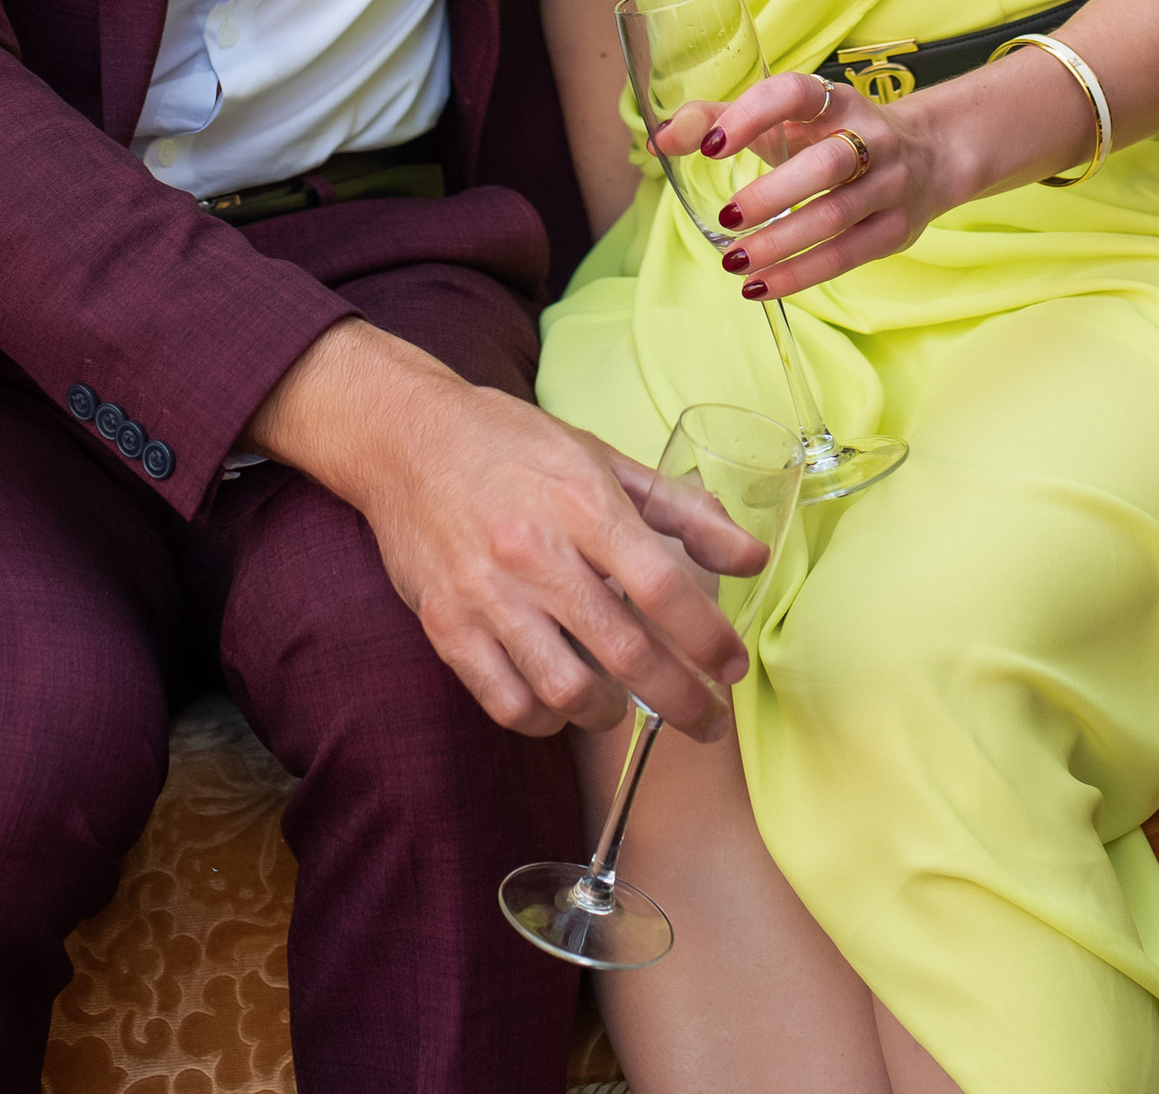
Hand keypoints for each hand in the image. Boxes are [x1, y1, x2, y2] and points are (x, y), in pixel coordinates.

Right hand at [247, 323, 755, 739]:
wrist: (406, 439)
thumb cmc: (513, 445)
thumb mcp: (601, 459)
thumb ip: (680, 511)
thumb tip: (752, 556)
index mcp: (582, 502)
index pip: (663, 586)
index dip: (708, 637)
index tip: (734, 667)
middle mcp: (537, 553)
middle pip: (626, 652)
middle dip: (682, 700)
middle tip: (709, 720)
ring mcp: (487, 595)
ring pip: (566, 691)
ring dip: (610, 713)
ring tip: (626, 705)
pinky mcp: (446, 626)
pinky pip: (506, 702)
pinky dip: (544, 719)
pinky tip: (562, 706)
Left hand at [657, 70, 969, 300]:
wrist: (928, 156)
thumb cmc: (832, 135)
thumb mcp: (786, 119)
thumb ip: (722, 120)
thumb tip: (660, 139)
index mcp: (834, 99)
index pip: (794, 94)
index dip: (752, 115)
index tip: (711, 146)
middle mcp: (869, 136)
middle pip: (825, 164)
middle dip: (773, 193)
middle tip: (726, 217)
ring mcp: (888, 184)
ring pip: (836, 215)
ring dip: (781, 243)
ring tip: (733, 262)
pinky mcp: (895, 229)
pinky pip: (847, 255)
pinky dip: (800, 274)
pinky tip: (760, 286)